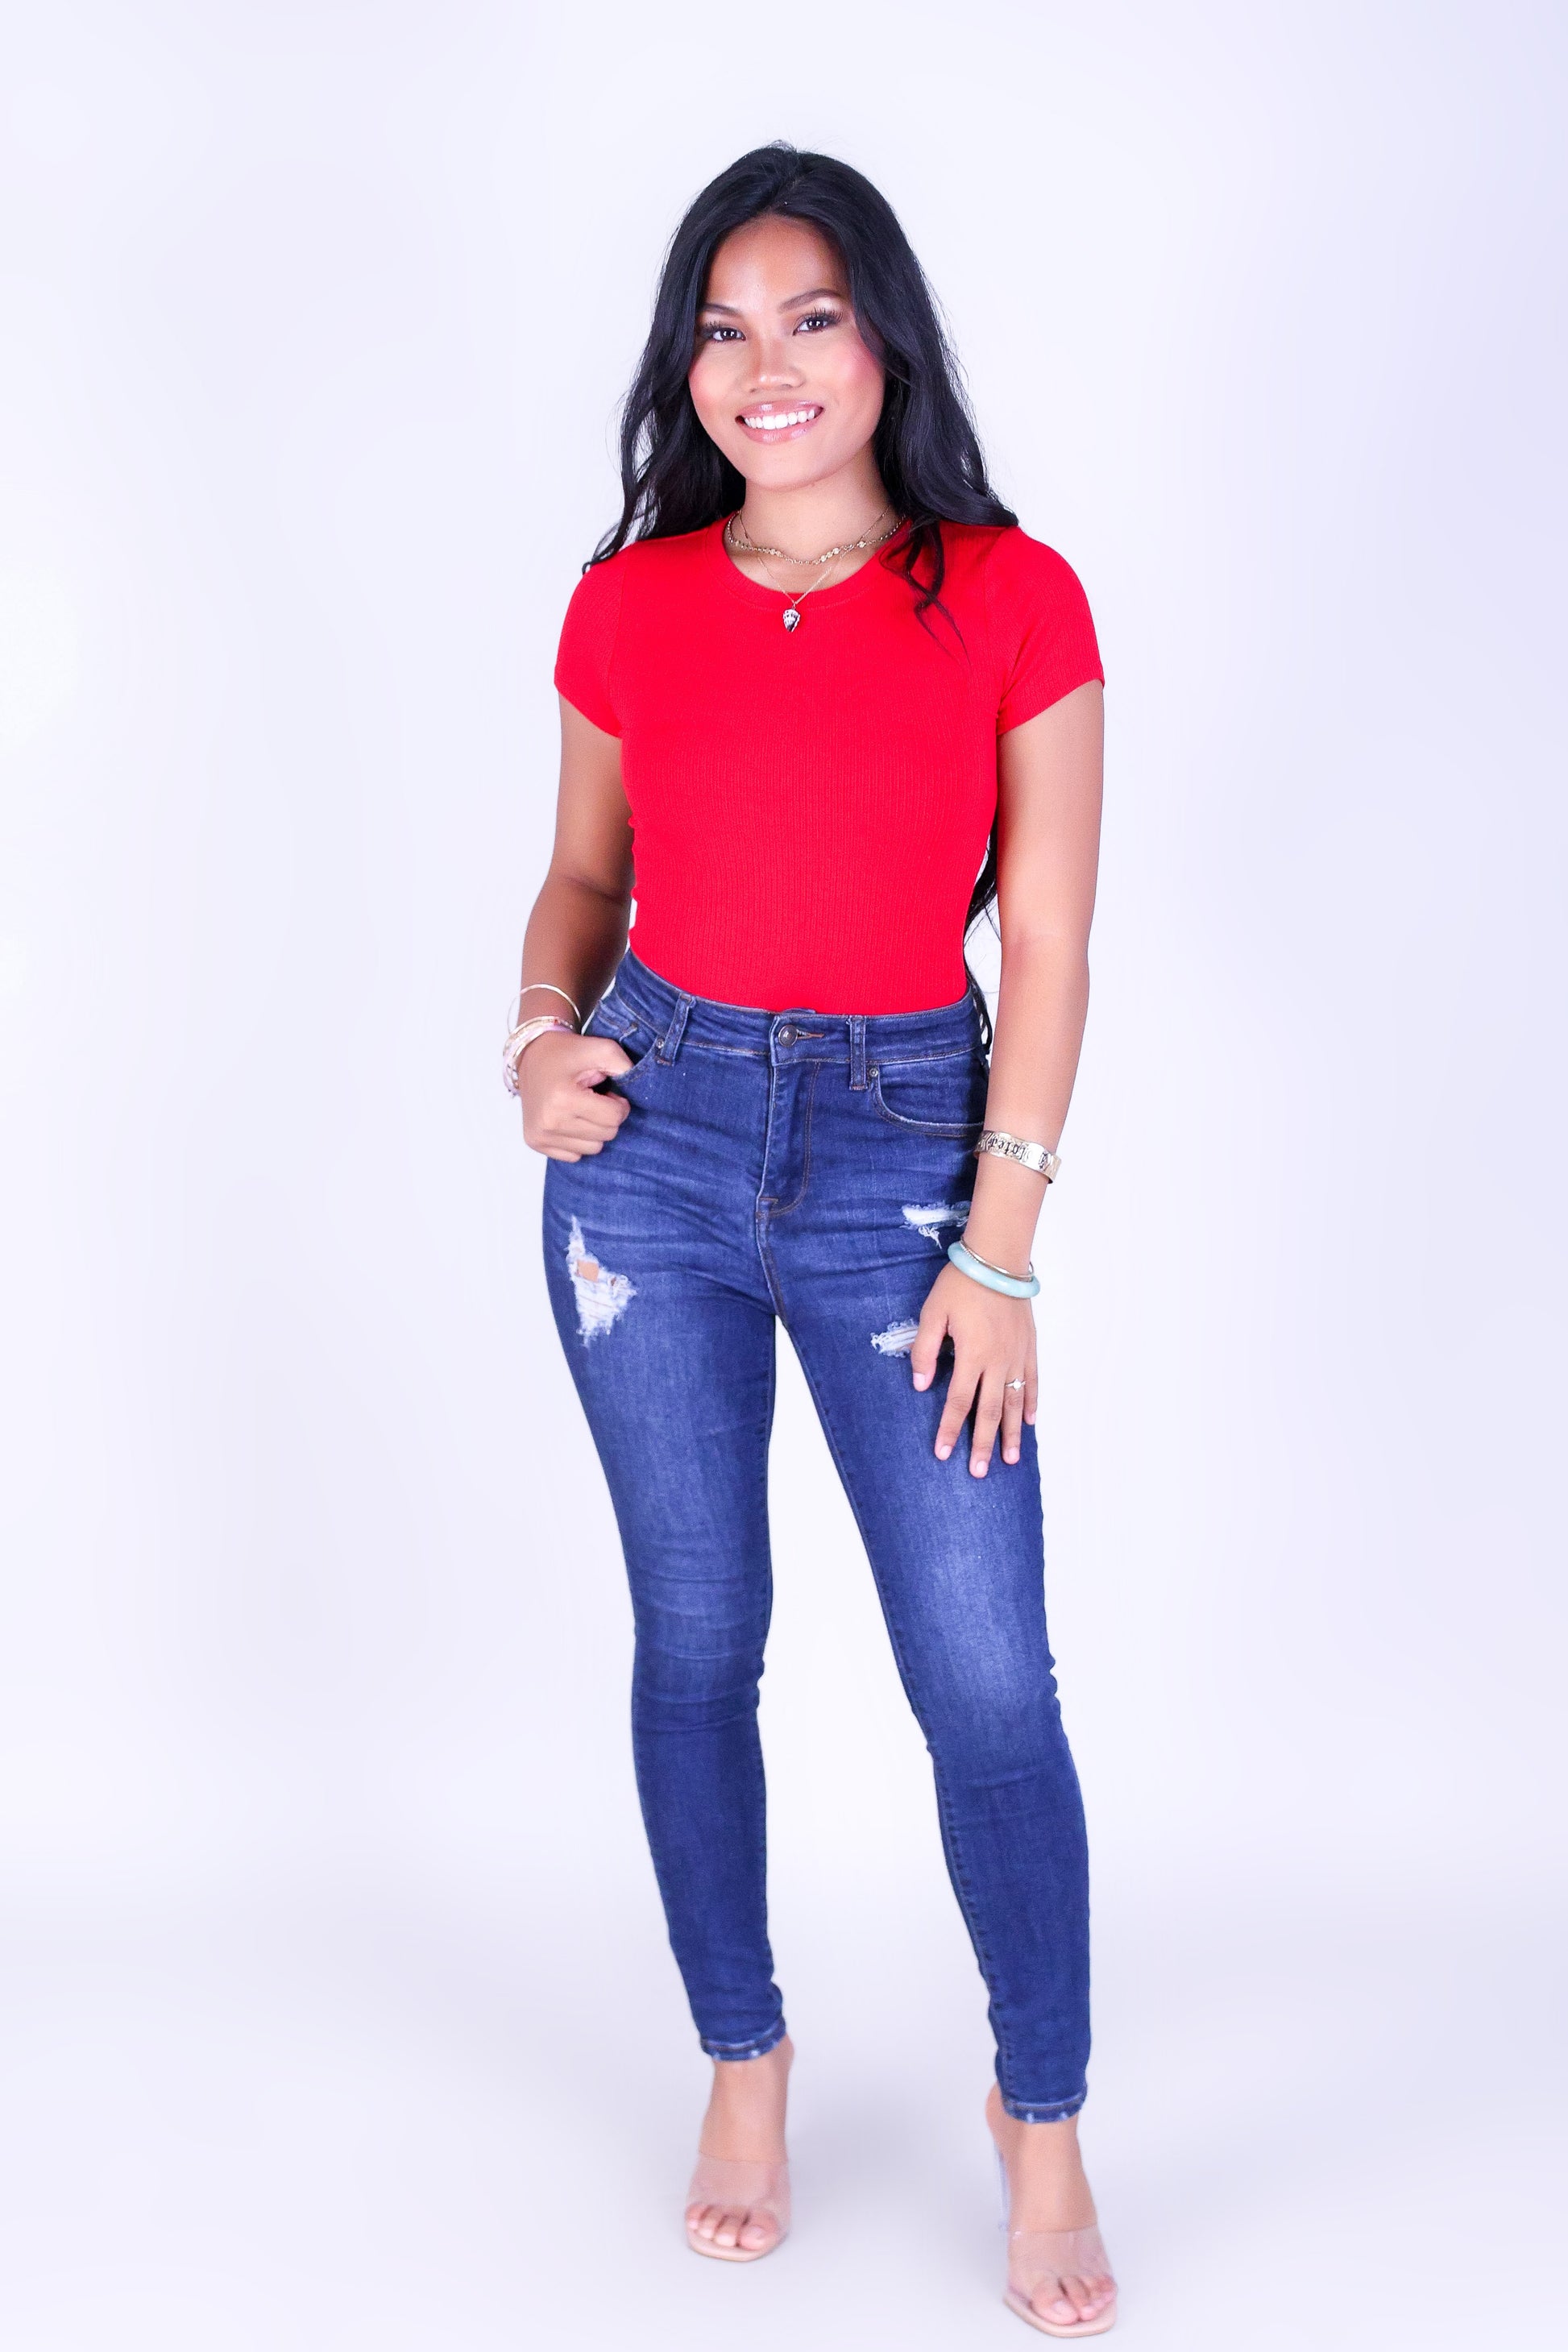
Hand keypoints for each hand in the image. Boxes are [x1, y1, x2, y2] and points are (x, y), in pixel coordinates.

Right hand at [518, 1030, 634, 1160]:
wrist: (532, 1054)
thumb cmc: (567, 1052)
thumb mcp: (601, 1048)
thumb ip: (624, 1066)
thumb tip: (636, 1092)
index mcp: (564, 1099)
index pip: (614, 1118)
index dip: (618, 1104)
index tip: (607, 1093)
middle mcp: (549, 1122)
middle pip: (606, 1135)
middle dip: (607, 1117)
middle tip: (593, 1098)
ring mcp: (540, 1135)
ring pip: (593, 1149)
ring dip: (594, 1130)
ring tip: (581, 1108)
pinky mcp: (535, 1142)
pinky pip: (574, 1156)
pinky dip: (577, 1140)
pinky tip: (569, 1119)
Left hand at [909, 1261, 1037, 1476]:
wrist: (998, 1259)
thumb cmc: (962, 1284)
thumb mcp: (932, 1313)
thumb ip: (924, 1350)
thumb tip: (920, 1385)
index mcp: (972, 1355)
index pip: (958, 1402)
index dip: (949, 1429)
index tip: (943, 1453)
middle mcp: (997, 1362)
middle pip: (989, 1411)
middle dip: (983, 1444)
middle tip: (979, 1472)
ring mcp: (1017, 1355)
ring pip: (1014, 1403)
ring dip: (1011, 1433)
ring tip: (1009, 1459)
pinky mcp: (1029, 1346)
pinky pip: (1033, 1381)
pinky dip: (1031, 1403)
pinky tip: (1029, 1422)